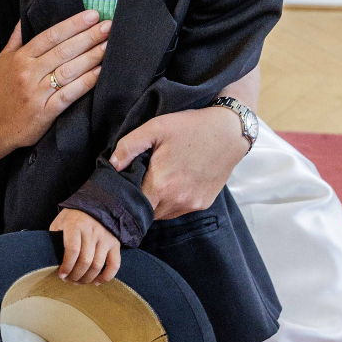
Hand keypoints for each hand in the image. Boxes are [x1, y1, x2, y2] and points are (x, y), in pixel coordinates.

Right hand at [0, 12, 109, 159]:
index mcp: (20, 58)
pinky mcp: (46, 112)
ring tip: (109, 45)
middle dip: (88, 37)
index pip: (50, 36)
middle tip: (109, 26)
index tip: (92, 15)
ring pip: (69, 70)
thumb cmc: (0, 93)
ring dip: (92, 56)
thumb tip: (25, 18)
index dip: (73, 24)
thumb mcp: (3, 61)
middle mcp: (29, 73)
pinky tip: (100, 72)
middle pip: (63, 50)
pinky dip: (86, 82)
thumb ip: (16, 39)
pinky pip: (70, 94)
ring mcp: (37, 93)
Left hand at [49, 209, 120, 283]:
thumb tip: (51, 259)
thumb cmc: (73, 217)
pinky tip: (96, 282)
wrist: (95, 204)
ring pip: (97, 265)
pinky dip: (106, 277)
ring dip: (87, 278)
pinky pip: (114, 264)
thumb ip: (55, 238)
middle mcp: (92, 231)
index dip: (66, 266)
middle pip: (85, 261)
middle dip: (75, 275)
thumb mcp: (60, 222)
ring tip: (79, 281)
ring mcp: (105, 238)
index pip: (72, 250)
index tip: (61, 274)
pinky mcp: (115, 244)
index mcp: (75, 224)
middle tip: (69, 280)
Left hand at [109, 106, 246, 219]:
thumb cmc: (191, 127)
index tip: (123, 185)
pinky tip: (174, 183)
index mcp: (161, 185)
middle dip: (139, 200)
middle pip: (146, 212)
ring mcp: (191, 204)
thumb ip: (128, 146)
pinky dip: (172, 202)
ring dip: (155, 202)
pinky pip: (178, 210)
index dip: (125, 196)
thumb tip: (111, 165)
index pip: (132, 204)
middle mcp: (176, 200)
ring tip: (157, 180)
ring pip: (162, 214)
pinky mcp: (203, 204)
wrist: (229, 131)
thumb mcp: (155, 128)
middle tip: (139, 180)